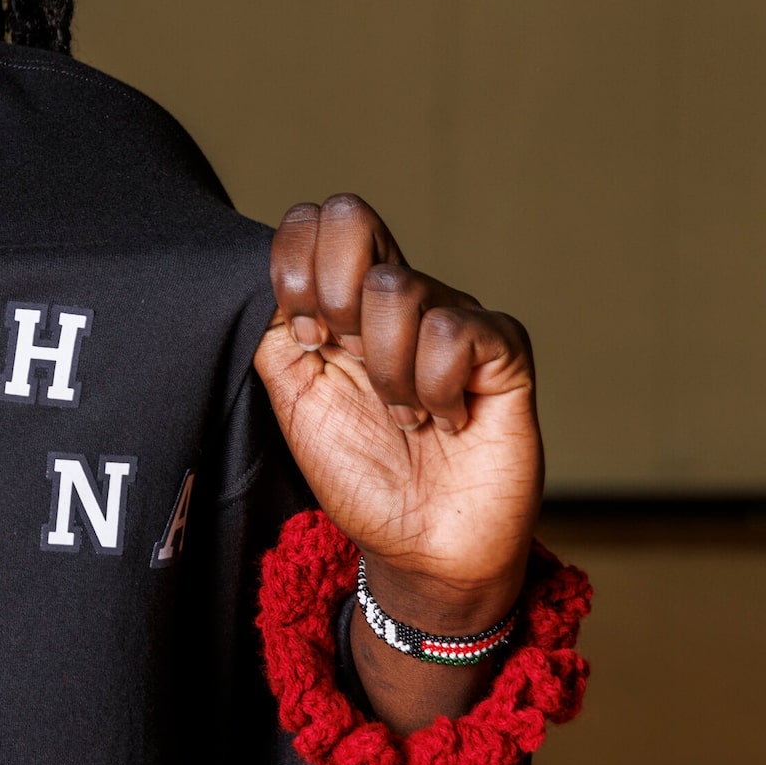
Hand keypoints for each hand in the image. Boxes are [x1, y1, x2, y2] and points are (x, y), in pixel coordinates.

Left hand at [255, 195, 540, 639]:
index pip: (314, 221)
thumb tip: (261, 271)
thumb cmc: (361, 474)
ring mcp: (455, 315)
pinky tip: (447, 420)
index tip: (304, 336)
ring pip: (396, 288)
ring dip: (386, 371)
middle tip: (348, 361)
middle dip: (331, 298)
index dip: (292, 267)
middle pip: (352, 216)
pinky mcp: (504, 348)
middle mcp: (403, 296)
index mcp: (347, 300)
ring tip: (405, 416)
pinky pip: (450, 332)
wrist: (420, 548)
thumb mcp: (293, 398)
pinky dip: (434, 390)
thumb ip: (272, 332)